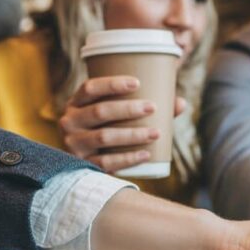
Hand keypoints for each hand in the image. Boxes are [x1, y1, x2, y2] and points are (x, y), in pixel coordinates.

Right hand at [59, 75, 186, 172]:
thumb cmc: (108, 130)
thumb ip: (148, 108)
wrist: (85, 167)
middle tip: (152, 107)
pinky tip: (146, 154)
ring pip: (104, 136)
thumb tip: (181, 103)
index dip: (112, 84)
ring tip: (156, 132)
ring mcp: (73, 144)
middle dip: (128, 108)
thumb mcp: (118, 117)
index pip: (90, 88)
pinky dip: (128, 158)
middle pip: (100, 111)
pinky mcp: (82, 164)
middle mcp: (69, 121)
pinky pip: (106, 161)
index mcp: (77, 103)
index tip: (137, 83)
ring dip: (132, 134)